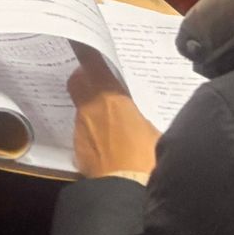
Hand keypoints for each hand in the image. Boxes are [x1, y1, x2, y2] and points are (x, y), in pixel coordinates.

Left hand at [68, 56, 159, 181]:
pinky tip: (109, 151)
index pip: (92, 62)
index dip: (87, 50)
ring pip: (81, 111)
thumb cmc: (149, 159)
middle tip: (102, 85)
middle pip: (78, 81)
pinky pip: (84, 136)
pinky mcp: (78, 151)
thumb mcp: (156, 132)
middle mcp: (89, 108)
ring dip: (92, 112)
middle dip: (86, 79)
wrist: (127, 193)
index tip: (83, 41)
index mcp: (110, 97)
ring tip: (113, 126)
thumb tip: (143, 120)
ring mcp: (80, 130)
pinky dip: (93, 137)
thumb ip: (143, 118)